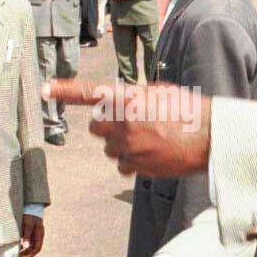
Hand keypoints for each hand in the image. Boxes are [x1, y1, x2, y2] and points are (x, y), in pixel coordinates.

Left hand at [19, 214, 43, 256]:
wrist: (31, 207)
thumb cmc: (30, 216)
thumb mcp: (28, 225)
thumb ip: (27, 236)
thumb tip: (25, 246)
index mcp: (39, 235)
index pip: (37, 248)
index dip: (30, 255)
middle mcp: (38, 236)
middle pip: (34, 248)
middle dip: (27, 254)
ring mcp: (35, 234)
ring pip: (31, 245)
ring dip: (25, 250)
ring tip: (17, 254)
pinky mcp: (30, 232)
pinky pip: (28, 241)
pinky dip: (23, 245)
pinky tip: (18, 246)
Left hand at [41, 79, 210, 176]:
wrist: (210, 137)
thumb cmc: (189, 110)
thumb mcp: (161, 92)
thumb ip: (135, 96)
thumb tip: (122, 102)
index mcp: (129, 99)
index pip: (90, 93)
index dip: (65, 90)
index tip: (45, 89)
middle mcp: (124, 122)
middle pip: (96, 127)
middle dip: (107, 126)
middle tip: (129, 124)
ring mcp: (129, 147)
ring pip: (109, 149)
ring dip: (121, 145)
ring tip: (148, 140)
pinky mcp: (137, 166)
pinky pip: (122, 166)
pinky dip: (132, 162)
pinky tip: (151, 154)